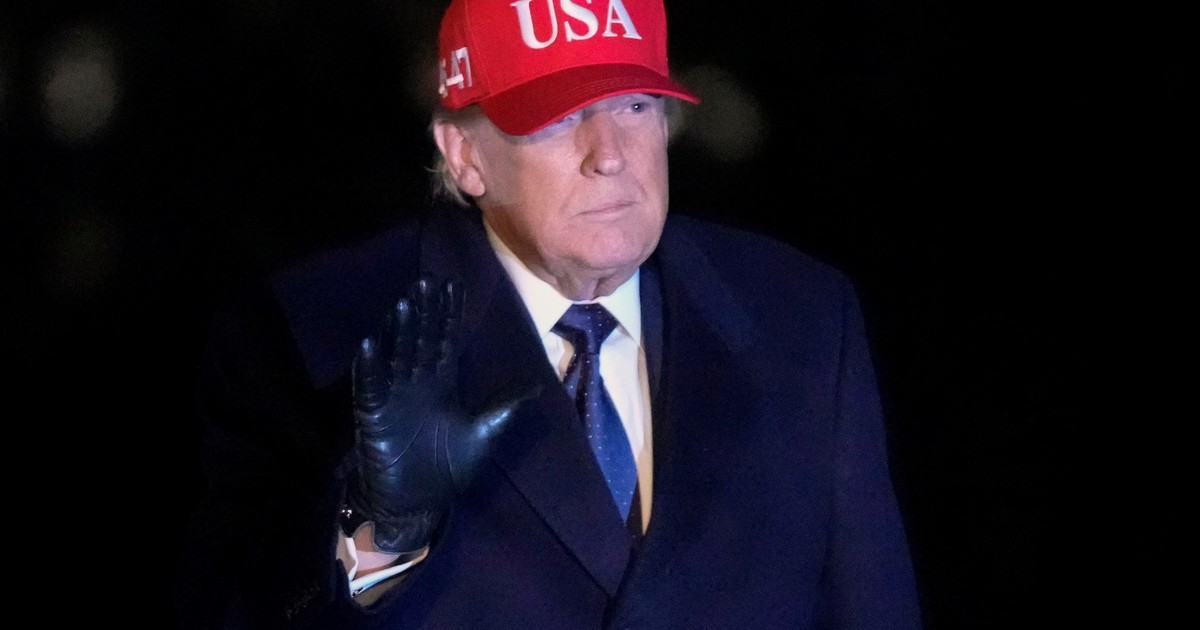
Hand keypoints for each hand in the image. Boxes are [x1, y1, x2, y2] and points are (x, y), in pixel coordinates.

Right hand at [346, 276, 537, 553]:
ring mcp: (394, 398)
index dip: (449, 316)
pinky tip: (369, 344)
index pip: (445, 342)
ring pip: (397, 357)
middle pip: (420, 340)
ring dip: (398, 332)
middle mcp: (417, 384)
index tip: (454, 286)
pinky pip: (372, 388)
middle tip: (427, 280)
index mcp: (442, 385)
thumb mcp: (483, 435)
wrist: (417, 505)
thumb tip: (535, 385)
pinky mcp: (375, 417)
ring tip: (403, 302)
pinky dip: (370, 367)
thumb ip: (503, 408)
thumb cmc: (447, 470)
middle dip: (424, 312)